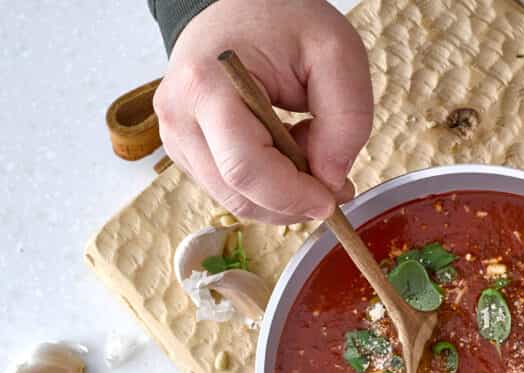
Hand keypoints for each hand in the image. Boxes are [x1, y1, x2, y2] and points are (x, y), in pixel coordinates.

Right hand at [154, 0, 372, 223]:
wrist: (243, 4)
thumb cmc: (283, 19)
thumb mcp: (336, 54)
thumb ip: (346, 119)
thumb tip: (330, 179)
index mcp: (206, 86)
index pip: (245, 170)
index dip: (293, 196)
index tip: (331, 199)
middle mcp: (179, 116)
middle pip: (239, 195)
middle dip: (292, 202)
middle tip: (332, 181)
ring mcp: (176, 137)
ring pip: (235, 201)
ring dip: (281, 194)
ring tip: (306, 148)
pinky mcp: (185, 150)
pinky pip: (231, 190)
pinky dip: (266, 186)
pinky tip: (283, 150)